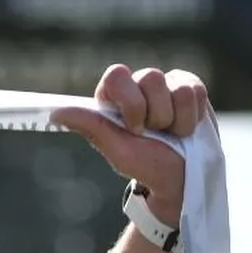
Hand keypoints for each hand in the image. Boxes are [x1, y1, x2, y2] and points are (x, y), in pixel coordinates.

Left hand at [52, 65, 208, 226]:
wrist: (180, 178)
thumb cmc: (144, 165)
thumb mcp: (116, 149)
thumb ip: (91, 126)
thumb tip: (55, 113)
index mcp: (114, 98)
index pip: (117, 74)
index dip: (130, 101)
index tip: (134, 128)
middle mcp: (138, 86)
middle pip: (150, 76)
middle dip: (154, 114)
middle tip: (152, 133)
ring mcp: (165, 85)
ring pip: (176, 87)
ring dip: (174, 118)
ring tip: (169, 133)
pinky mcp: (190, 87)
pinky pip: (195, 91)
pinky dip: (191, 117)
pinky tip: (184, 128)